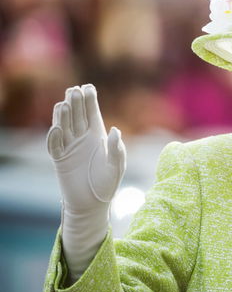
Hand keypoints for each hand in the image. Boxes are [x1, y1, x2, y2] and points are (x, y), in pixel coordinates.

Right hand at [47, 84, 125, 211]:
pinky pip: (55, 146)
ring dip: (64, 116)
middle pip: (78, 117)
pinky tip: (56, 127)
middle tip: (75, 90)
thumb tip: (116, 130)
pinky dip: (54, 137)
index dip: (90, 101)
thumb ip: (116, 149)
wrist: (92, 204)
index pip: (93, 115)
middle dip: (76, 103)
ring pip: (64, 127)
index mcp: (98, 137)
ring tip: (65, 103)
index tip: (88, 87)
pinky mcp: (60, 160)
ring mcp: (70, 148)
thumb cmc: (108, 183)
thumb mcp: (116, 166)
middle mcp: (83, 139)